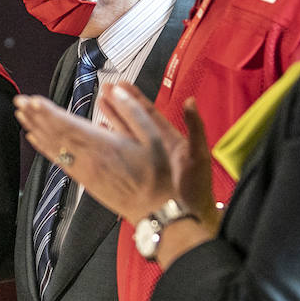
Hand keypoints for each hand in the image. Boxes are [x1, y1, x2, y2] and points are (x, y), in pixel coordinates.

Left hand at [14, 83, 190, 223]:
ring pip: (53, 146)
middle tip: (20, 101)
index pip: (69, 125)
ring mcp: (84, 170)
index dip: (48, 112)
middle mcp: (89, 158)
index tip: (33, 100)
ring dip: (35, 128)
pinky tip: (34, 139)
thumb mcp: (154, 137)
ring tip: (21, 115)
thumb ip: (133, 112)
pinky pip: (58, 160)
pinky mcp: (84, 179)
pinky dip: (44, 147)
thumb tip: (116, 91)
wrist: (154, 209)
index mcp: (104, 145)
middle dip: (36, 116)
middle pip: (55, 133)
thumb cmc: (156, 174)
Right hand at [102, 91, 218, 231]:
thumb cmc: (197, 187)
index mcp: (169, 138)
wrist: (189, 215)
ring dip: (113, 120)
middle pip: (134, 120)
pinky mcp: (138, 171)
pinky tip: (102, 134)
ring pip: (126, 134)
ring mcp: (146, 159)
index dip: (135, 98)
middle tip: (104, 90)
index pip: (149, 113)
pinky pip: (123, 152)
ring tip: (100, 105)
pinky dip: (111, 142)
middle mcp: (156, 145)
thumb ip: (195, 126)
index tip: (122, 85)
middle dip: (119, 104)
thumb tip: (190, 101)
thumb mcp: (199, 154)